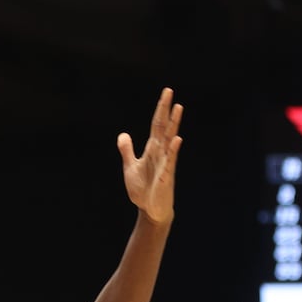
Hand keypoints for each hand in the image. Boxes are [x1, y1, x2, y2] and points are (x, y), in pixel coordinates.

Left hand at [117, 87, 183, 223]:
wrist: (150, 210)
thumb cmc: (142, 189)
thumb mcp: (130, 167)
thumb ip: (127, 150)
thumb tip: (123, 134)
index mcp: (152, 149)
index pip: (156, 125)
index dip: (159, 109)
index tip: (165, 93)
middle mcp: (160, 152)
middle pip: (163, 126)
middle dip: (165, 109)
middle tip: (169, 91)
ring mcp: (165, 162)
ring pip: (170, 139)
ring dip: (173, 123)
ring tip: (178, 107)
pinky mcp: (166, 175)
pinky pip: (170, 160)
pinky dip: (173, 149)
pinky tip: (177, 138)